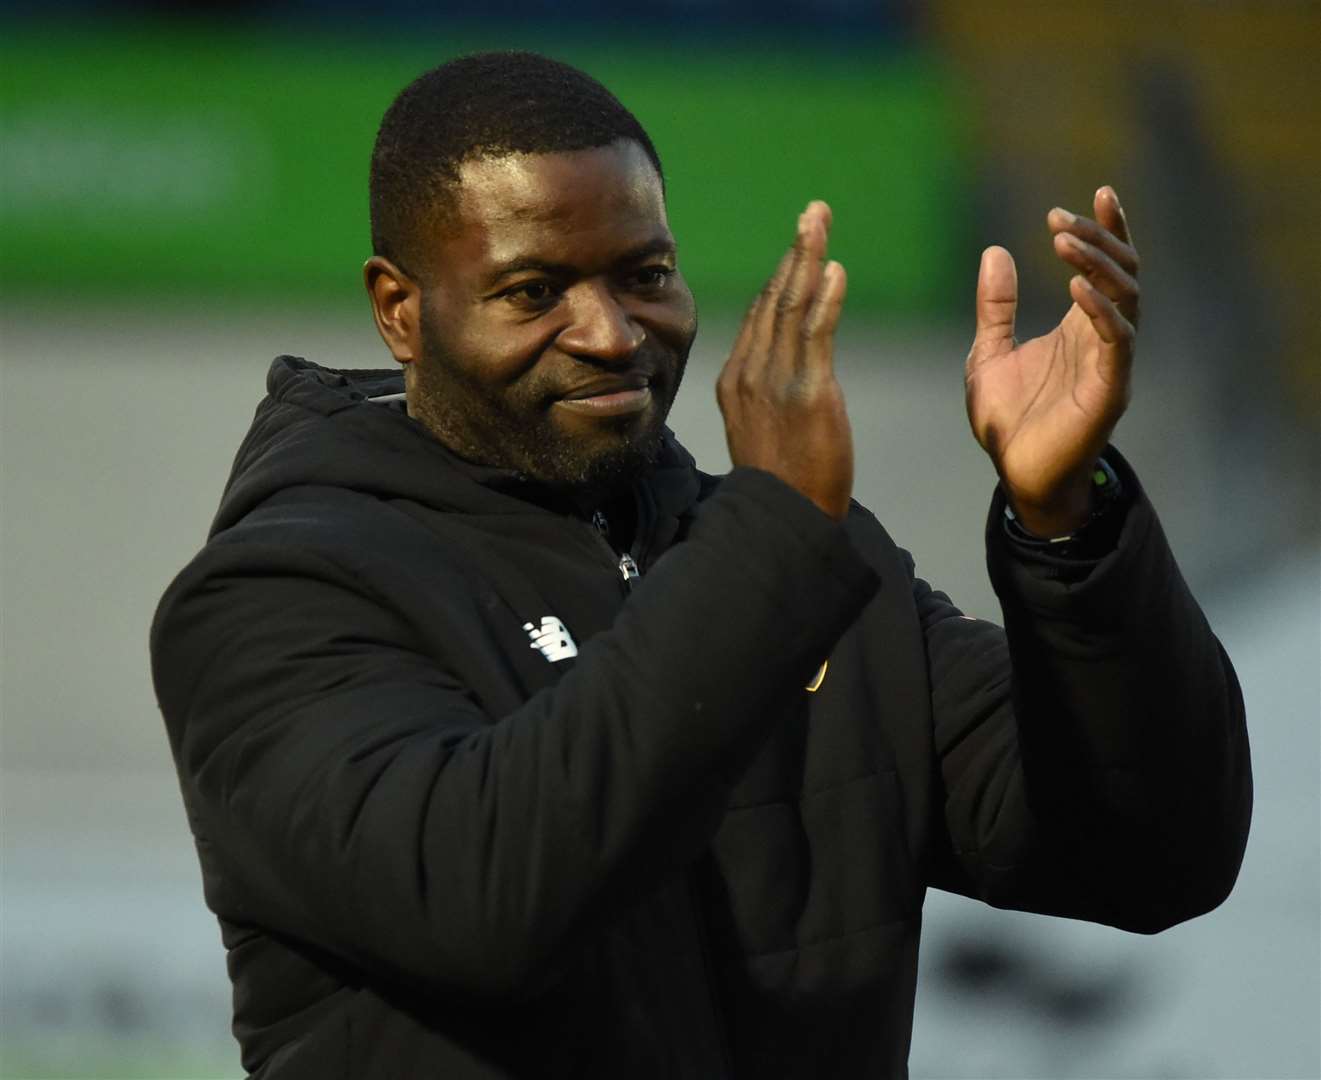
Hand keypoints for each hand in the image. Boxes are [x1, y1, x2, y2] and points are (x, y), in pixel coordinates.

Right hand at [718, 202, 852, 519]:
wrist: (783, 519)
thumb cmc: (780, 484)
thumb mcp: (760, 432)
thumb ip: (765, 396)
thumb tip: (779, 376)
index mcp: (735, 381)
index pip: (760, 317)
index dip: (782, 277)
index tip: (799, 249)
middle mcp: (750, 374)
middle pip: (773, 299)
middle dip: (795, 252)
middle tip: (813, 213)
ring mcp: (776, 381)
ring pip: (791, 306)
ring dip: (808, 257)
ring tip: (820, 220)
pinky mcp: (808, 393)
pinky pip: (815, 334)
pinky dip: (824, 298)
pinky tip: (834, 269)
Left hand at [965, 186, 1139, 536]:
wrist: (1016, 475)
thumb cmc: (1009, 421)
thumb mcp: (988, 353)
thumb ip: (995, 307)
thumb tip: (995, 252)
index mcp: (1079, 327)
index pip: (1106, 268)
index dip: (1107, 230)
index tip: (1099, 191)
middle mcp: (1103, 338)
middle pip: (1121, 273)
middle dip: (1096, 240)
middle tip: (1060, 218)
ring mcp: (1110, 362)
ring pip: (1125, 299)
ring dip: (1097, 265)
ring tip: (1064, 240)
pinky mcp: (1109, 390)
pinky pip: (1116, 341)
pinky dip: (1100, 311)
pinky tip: (1077, 287)